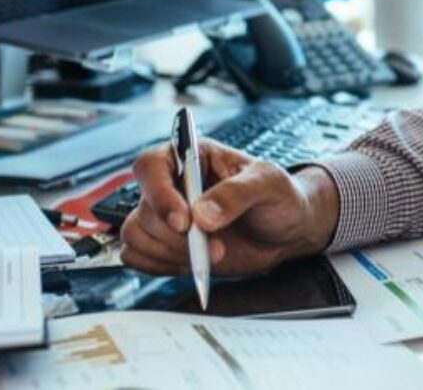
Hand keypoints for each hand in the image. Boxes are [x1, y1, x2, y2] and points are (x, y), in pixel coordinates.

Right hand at [120, 139, 339, 276]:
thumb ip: (238, 193)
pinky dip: (161, 265)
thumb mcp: (269, 184)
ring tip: (211, 255)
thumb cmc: (279, 196)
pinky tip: (193, 264)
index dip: (159, 194)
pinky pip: (137, 256)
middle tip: (217, 247)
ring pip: (136, 234)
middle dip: (178, 237)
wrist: (286, 231)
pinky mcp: (164, 243)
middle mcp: (173, 184)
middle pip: (144, 209)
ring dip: (171, 253)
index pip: (150, 166)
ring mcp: (166, 216)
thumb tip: (203, 214)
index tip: (185, 222)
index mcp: (192, 156)